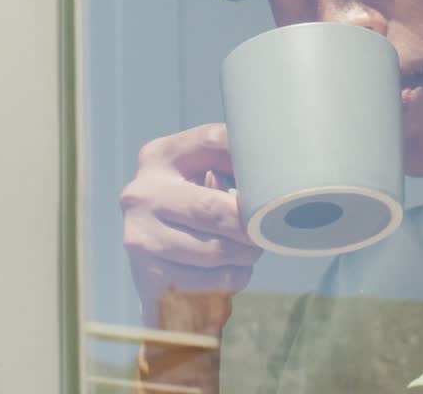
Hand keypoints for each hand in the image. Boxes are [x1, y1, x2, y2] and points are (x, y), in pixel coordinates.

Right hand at [121, 123, 262, 329]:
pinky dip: (235, 277)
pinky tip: (232, 270)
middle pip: (215, 208)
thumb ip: (229, 161)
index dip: (251, 157)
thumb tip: (281, 161)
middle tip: (272, 230)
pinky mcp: (150, 279)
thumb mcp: (199, 174)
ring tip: (251, 250)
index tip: (277, 174)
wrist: (150, 267)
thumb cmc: (190, 208)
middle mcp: (141, 194)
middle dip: (251, 224)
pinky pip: (212, 281)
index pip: (213, 140)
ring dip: (247, 254)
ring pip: (216, 250)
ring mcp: (142, 238)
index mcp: (157, 157)